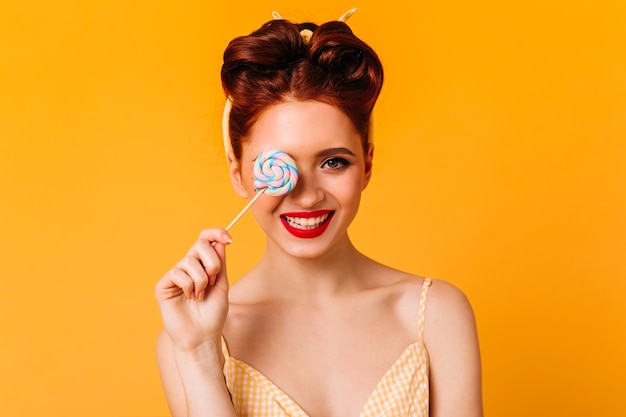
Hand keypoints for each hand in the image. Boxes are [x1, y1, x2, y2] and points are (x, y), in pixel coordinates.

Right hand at [155, 228, 231, 351]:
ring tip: (200, 296)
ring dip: (202, 280)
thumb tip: (220, 241)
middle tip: (213, 281)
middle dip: (212, 263)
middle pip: (200, 245)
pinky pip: (177, 273)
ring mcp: (175, 275)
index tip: (228, 239)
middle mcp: (188, 267)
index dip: (216, 233)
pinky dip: (189, 286)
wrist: (203, 336)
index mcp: (203, 265)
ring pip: (190, 261)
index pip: (205, 239)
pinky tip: (189, 298)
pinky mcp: (163, 285)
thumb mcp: (222, 284)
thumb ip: (220, 263)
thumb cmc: (213, 313)